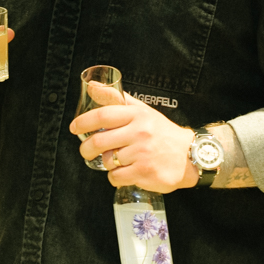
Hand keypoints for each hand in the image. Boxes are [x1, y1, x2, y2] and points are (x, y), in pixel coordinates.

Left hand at [68, 81, 196, 192]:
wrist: (190, 156)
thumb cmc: (161, 133)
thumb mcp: (142, 111)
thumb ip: (117, 99)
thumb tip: (91, 86)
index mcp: (137, 115)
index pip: (103, 115)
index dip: (83, 122)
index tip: (74, 128)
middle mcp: (140, 132)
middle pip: (99, 141)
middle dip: (86, 148)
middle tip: (86, 152)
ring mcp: (142, 153)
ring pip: (107, 161)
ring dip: (106, 163)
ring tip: (117, 161)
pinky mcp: (144, 172)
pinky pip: (116, 176)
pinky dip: (115, 177)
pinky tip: (125, 172)